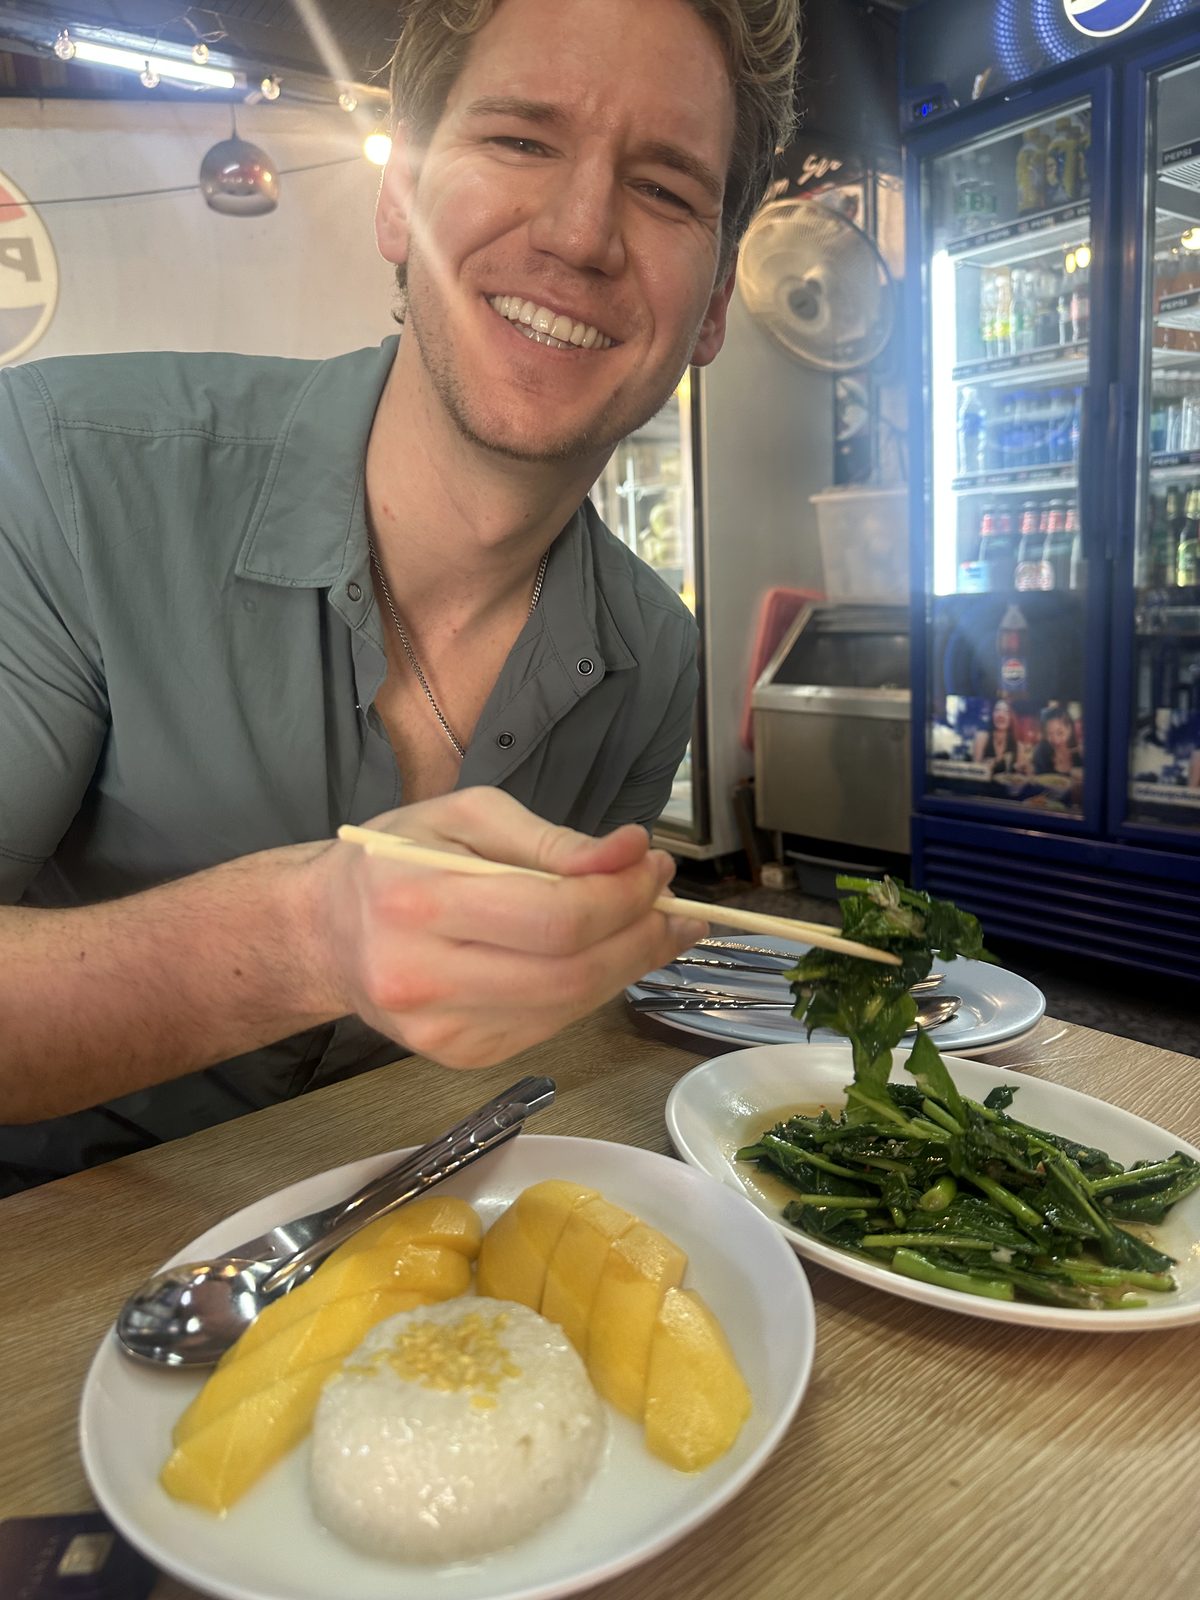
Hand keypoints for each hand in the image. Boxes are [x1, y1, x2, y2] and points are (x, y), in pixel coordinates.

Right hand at [304, 787, 708, 1066]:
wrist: (326, 933)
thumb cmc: (395, 859)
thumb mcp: (465, 816)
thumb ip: (549, 839)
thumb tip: (629, 855)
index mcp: (417, 903)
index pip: (553, 918)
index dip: (622, 895)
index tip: (654, 864)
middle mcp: (423, 979)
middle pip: (570, 974)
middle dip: (638, 935)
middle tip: (670, 901)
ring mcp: (440, 1033)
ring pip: (568, 1008)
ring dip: (627, 965)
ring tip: (653, 925)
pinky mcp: (458, 1059)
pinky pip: (549, 1026)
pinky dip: (590, 989)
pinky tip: (603, 956)